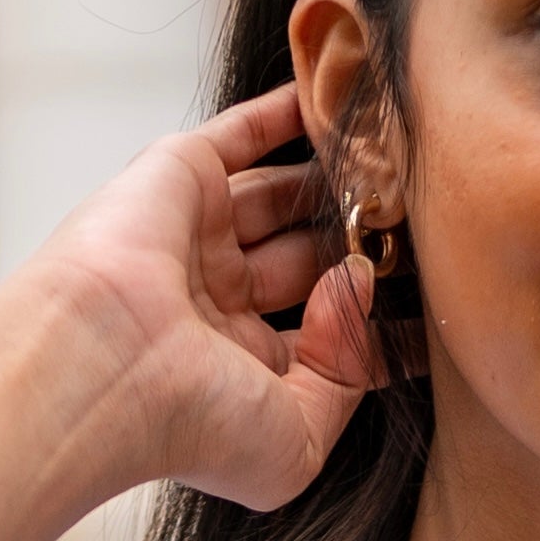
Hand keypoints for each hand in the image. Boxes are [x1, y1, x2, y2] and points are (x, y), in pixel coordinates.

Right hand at [13, 81, 386, 513]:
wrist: (101, 371)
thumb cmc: (189, 424)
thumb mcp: (296, 442)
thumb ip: (344, 379)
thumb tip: (362, 295)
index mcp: (238, 367)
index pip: (325, 332)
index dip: (375, 315)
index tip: (437, 298)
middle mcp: (216, 300)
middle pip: (310, 257)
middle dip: (362, 239)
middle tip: (425, 217)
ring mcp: (197, 236)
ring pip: (282, 195)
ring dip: (337, 178)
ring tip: (398, 159)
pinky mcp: (177, 177)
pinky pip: (243, 134)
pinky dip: (288, 113)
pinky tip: (342, 98)